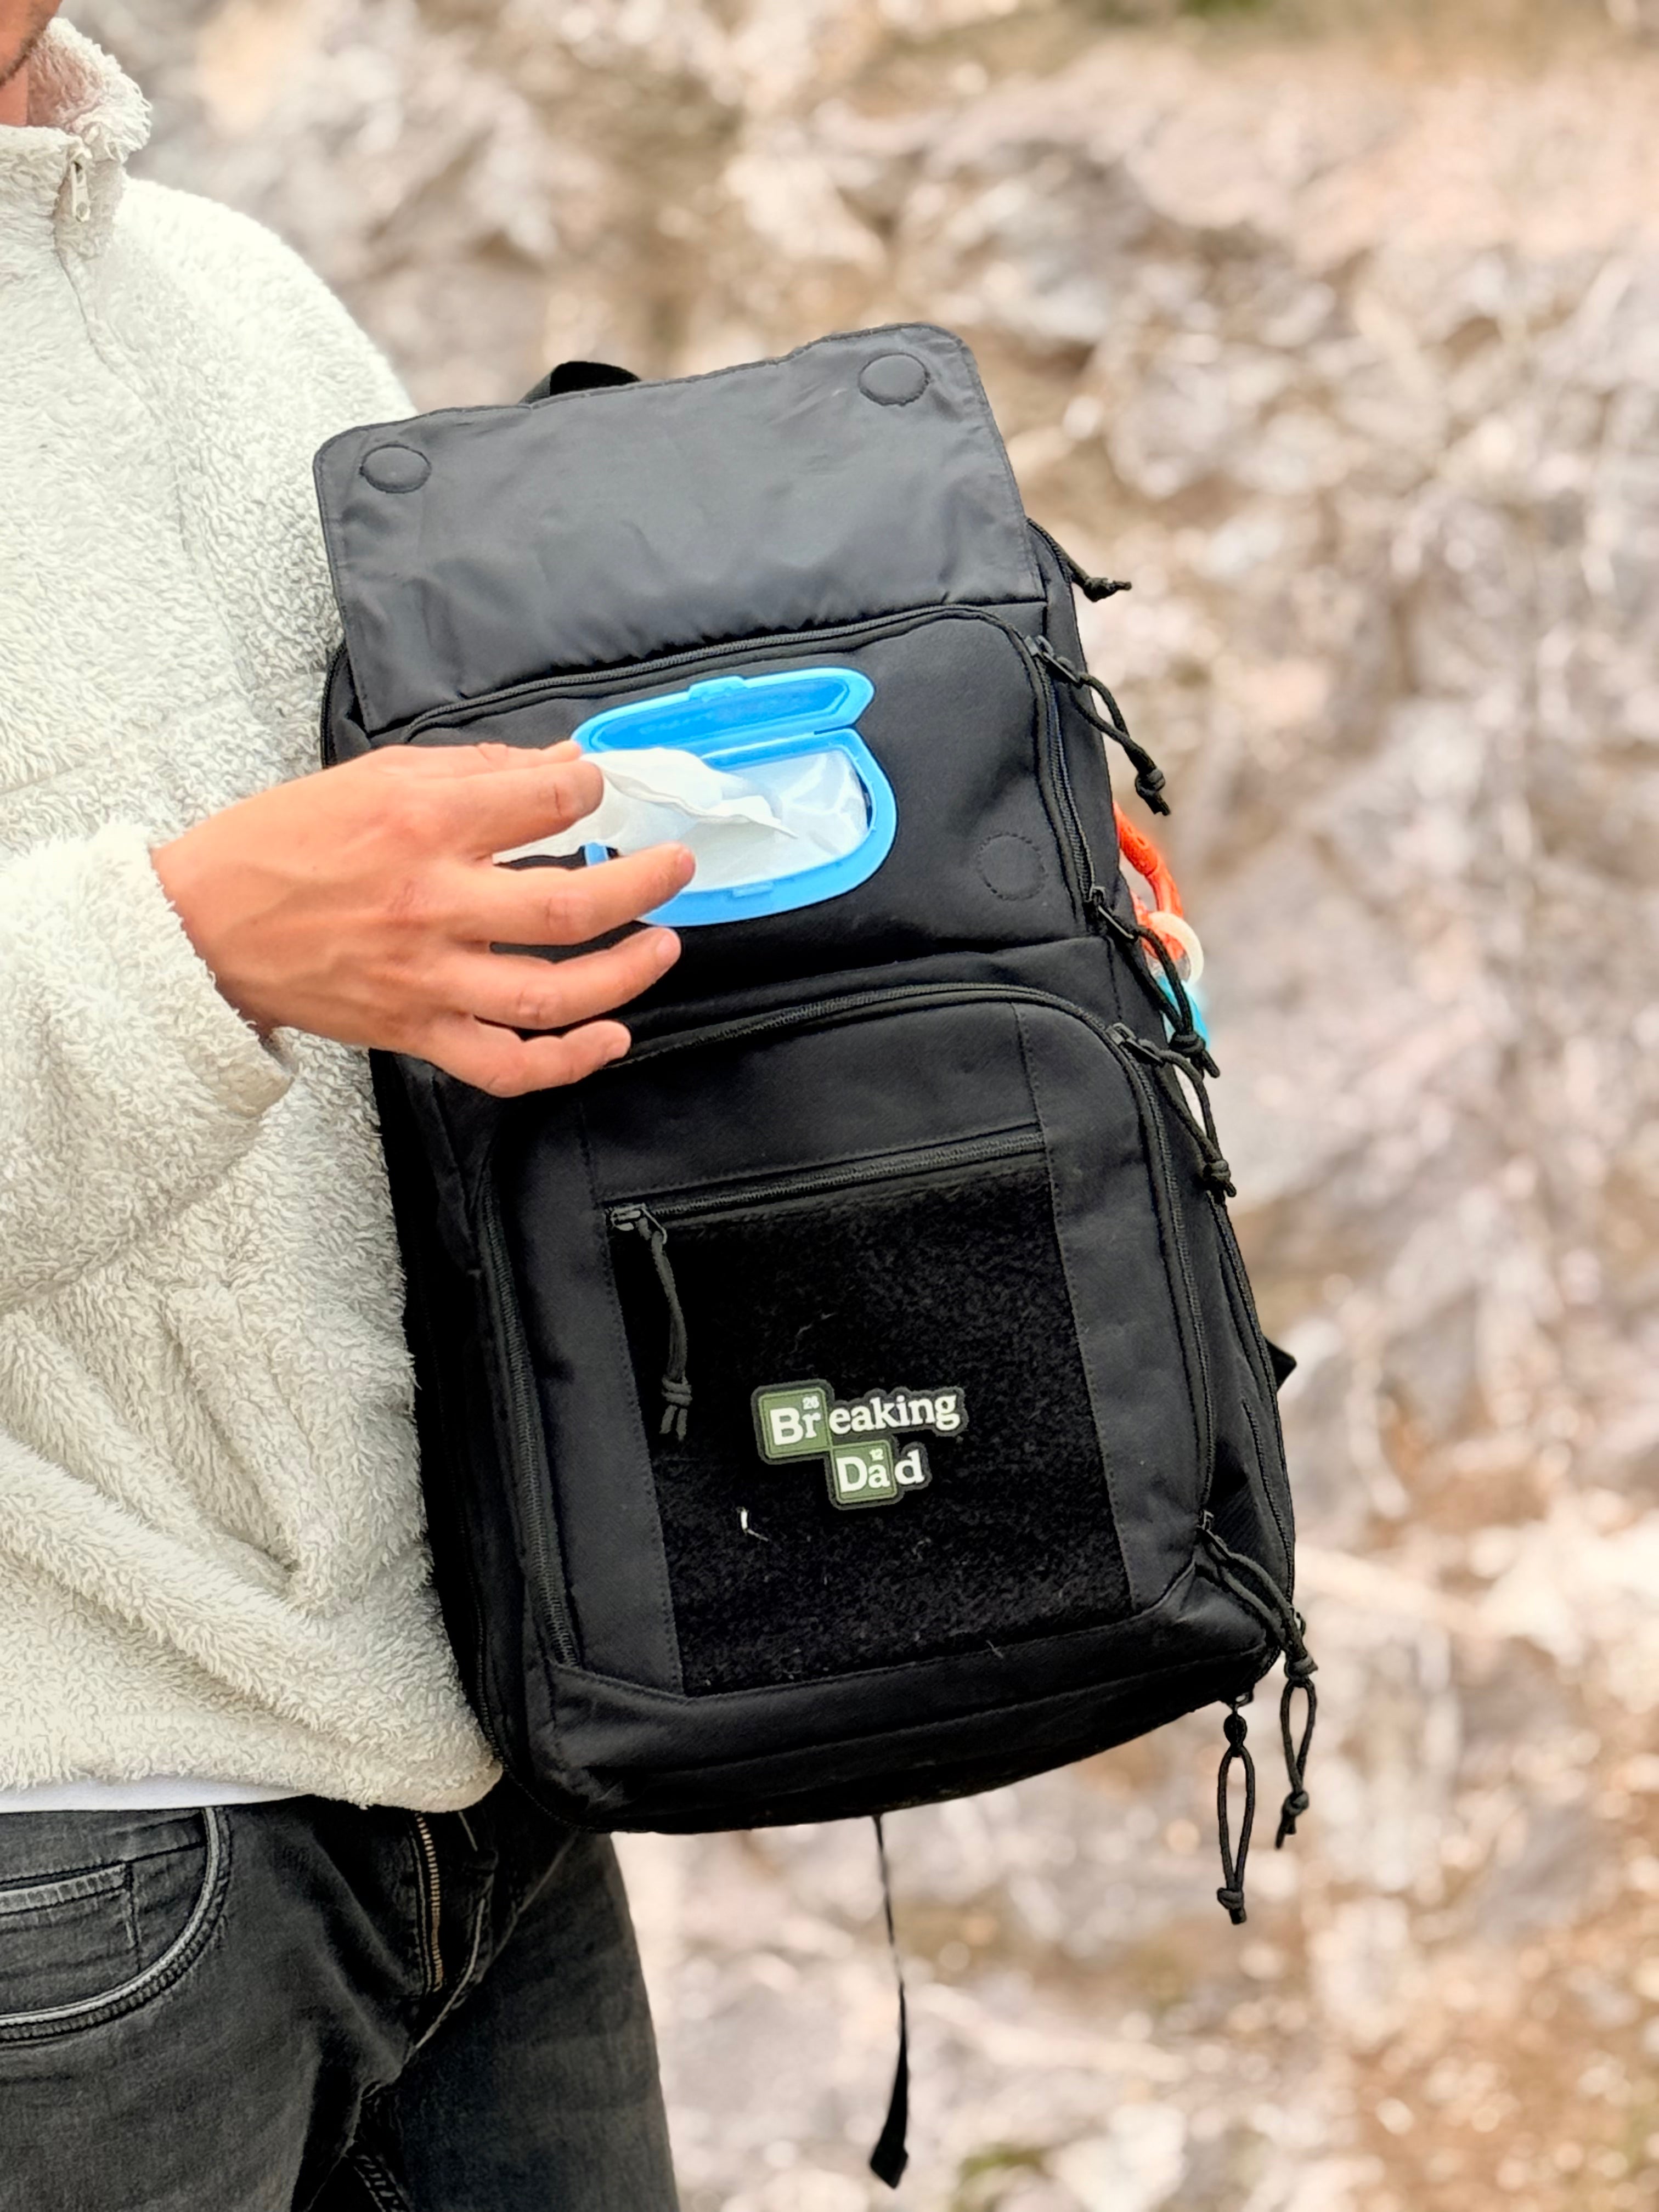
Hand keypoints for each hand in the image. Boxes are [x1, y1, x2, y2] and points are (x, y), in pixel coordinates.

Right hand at [151, 740, 691, 1094]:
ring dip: (625, 972)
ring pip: (551, 992)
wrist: (204, 925)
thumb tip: (565, 766)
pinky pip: (507, 1064)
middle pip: (568, 902)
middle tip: (677, 865)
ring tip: (663, 945)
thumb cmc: (285, 842)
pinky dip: (569, 1060)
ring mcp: (426, 976)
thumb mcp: (376, 776)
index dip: (592, 790)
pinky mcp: (415, 1031)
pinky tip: (613, 1037)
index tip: (604, 789)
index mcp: (419, 820)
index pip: (545, 802)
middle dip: (642, 882)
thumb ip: (478, 772)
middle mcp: (430, 901)